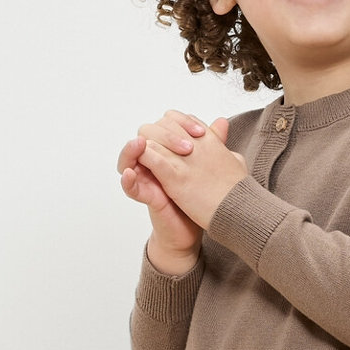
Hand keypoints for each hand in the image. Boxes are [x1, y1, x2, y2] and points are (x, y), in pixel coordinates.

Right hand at [118, 109, 243, 269]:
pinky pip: (130, 187)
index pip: (165, 124)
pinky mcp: (145, 197)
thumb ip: (211, 144)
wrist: (197, 227)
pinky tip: (130, 173)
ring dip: (131, 149)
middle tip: (185, 146)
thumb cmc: (199, 196)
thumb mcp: (207, 165)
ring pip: (129, 156)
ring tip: (139, 144)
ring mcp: (147, 178)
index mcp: (169, 149)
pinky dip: (127, 180)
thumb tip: (222, 122)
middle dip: (162, 135)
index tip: (200, 132)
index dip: (180, 122)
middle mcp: (155, 160)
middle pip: (145, 134)